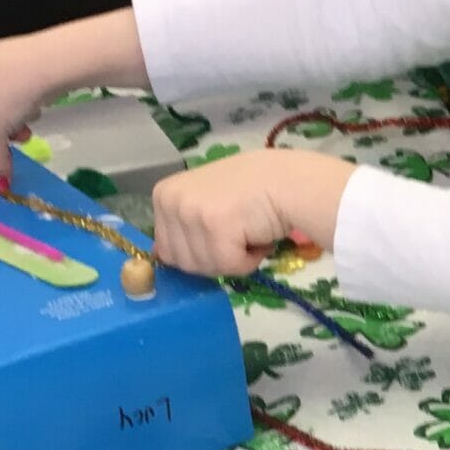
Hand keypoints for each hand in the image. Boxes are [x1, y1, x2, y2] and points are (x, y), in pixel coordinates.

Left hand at [152, 150, 354, 276]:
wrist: (288, 181)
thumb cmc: (252, 192)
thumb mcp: (204, 203)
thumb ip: (183, 227)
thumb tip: (162, 258)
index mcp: (163, 196)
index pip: (166, 251)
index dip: (199, 252)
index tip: (220, 232)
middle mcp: (170, 201)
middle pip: (184, 264)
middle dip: (215, 258)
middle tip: (236, 232)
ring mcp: (190, 212)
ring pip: (205, 268)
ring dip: (233, 259)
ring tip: (247, 229)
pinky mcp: (213, 226)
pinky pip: (228, 266)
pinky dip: (248, 260)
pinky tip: (256, 233)